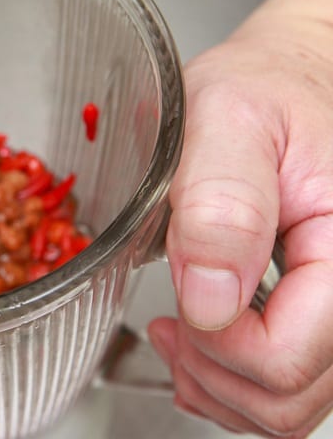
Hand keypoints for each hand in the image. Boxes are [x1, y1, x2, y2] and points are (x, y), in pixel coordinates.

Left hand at [149, 15, 332, 436]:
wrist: (283, 81)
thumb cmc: (262, 88)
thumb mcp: (228, 118)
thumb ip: (221, 202)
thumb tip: (211, 299)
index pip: (288, 356)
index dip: (216, 346)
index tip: (175, 309)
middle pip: (290, 398)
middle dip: (213, 373)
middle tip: (169, 325)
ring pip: (289, 406)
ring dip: (221, 386)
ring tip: (180, 337)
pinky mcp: (322, 313)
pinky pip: (289, 385)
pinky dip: (236, 383)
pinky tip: (203, 348)